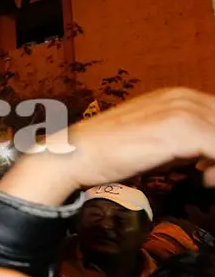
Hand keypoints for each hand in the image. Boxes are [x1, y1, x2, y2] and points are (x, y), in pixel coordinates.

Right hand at [0, 87, 214, 204]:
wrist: (75, 154)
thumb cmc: (109, 153)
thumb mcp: (154, 142)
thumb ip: (184, 144)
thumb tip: (210, 162)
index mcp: (177, 96)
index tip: (208, 167)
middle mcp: (182, 97)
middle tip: (208, 173)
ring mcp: (181, 111)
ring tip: (205, 177)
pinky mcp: (179, 130)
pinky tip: (203, 181)